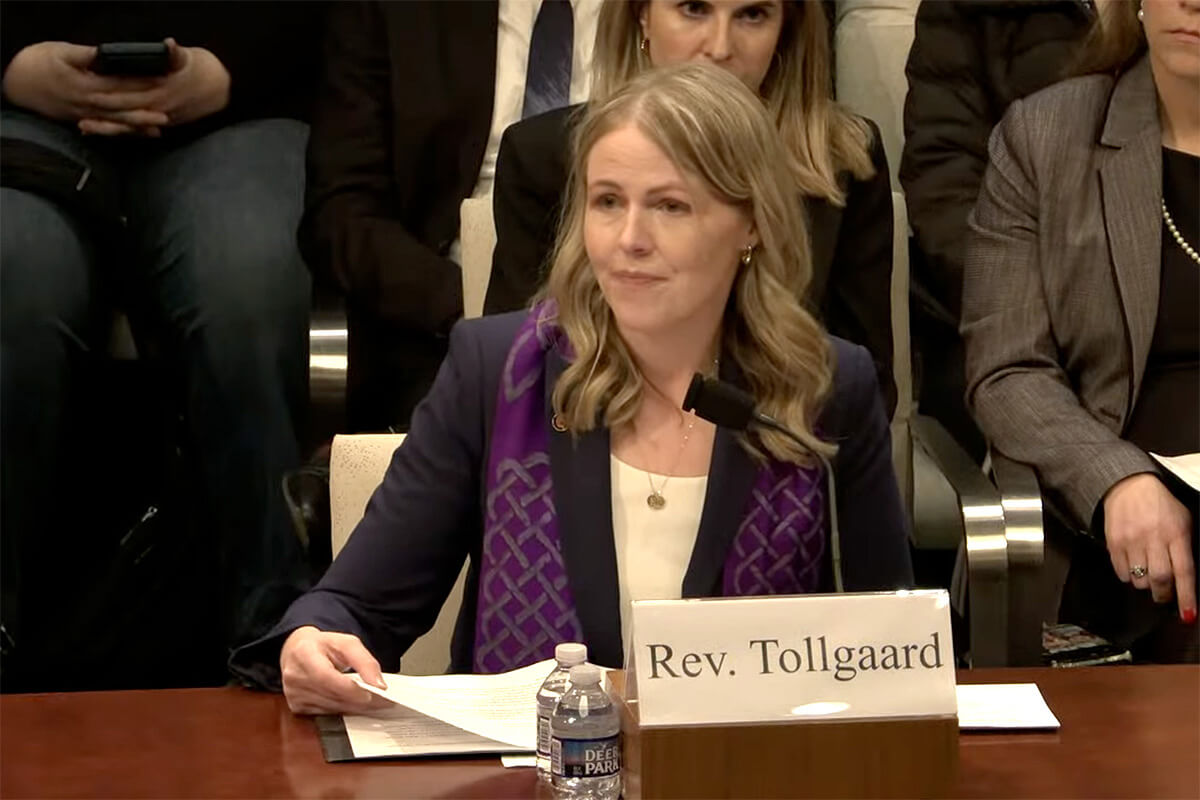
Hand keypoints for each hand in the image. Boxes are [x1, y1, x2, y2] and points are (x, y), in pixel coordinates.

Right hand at [1, 41, 167, 131]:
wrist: (19, 84)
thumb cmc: (40, 63)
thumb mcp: (61, 53)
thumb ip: (85, 55)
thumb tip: (103, 54)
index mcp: (86, 84)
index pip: (119, 84)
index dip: (140, 83)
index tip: (161, 81)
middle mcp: (89, 103)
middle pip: (123, 105)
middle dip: (147, 106)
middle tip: (171, 107)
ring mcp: (88, 114)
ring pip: (119, 121)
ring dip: (141, 123)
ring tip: (163, 124)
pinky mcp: (85, 119)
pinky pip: (111, 129)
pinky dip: (129, 131)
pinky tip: (146, 133)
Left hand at [80, 38, 229, 133]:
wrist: (220, 90)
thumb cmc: (200, 70)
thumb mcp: (188, 58)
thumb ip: (175, 54)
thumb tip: (169, 45)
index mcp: (162, 89)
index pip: (130, 90)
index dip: (109, 89)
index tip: (90, 88)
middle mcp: (159, 107)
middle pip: (124, 111)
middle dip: (101, 111)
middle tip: (78, 109)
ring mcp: (159, 118)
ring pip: (128, 126)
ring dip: (106, 127)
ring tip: (84, 126)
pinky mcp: (159, 124)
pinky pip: (136, 131)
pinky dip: (118, 132)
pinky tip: (102, 132)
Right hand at [280, 626, 393, 714]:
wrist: (296, 651)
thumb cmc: (322, 646)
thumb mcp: (346, 643)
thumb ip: (364, 661)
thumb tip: (378, 684)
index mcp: (303, 655)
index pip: (326, 677)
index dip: (349, 689)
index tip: (372, 694)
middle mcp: (294, 677)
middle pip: (330, 696)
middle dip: (359, 701)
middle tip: (384, 702)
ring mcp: (293, 695)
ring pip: (330, 709)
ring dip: (354, 709)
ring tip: (375, 705)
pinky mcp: (296, 707)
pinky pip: (325, 714)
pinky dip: (343, 712)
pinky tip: (356, 707)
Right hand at [1103, 473, 1196, 621]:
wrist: (1128, 485)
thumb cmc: (1161, 505)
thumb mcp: (1183, 521)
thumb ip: (1184, 548)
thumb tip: (1184, 579)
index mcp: (1176, 533)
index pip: (1184, 572)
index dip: (1186, 597)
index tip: (1187, 615)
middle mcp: (1153, 538)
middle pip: (1159, 579)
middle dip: (1163, 595)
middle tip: (1164, 597)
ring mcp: (1131, 540)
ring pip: (1139, 579)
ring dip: (1145, 585)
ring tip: (1147, 577)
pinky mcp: (1113, 542)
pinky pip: (1121, 572)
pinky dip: (1128, 577)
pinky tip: (1133, 568)